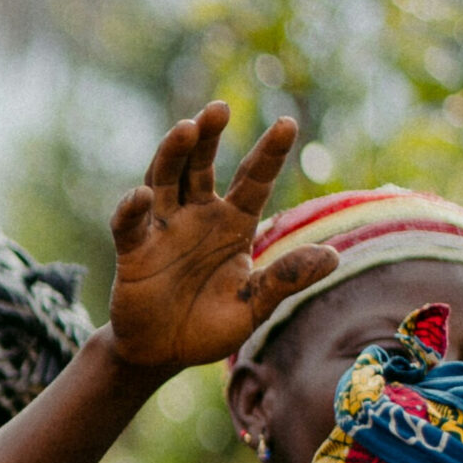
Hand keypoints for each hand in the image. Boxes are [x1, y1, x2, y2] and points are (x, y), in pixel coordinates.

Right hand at [106, 102, 336, 370]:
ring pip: (165, 180)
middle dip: (208, 137)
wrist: (162, 353)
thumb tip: (332, 256)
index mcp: (233, 224)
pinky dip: (132, 209)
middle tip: (218, 109)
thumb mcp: (254, 306)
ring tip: (185, 128)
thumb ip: (284, 280)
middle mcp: (197, 216)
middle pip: (201, 166)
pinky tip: (141, 195)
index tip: (287, 123)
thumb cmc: (209, 327)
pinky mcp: (133, 252)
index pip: (253, 179)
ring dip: (172, 154)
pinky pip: (130, 225)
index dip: (269, 153)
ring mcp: (163, 230)